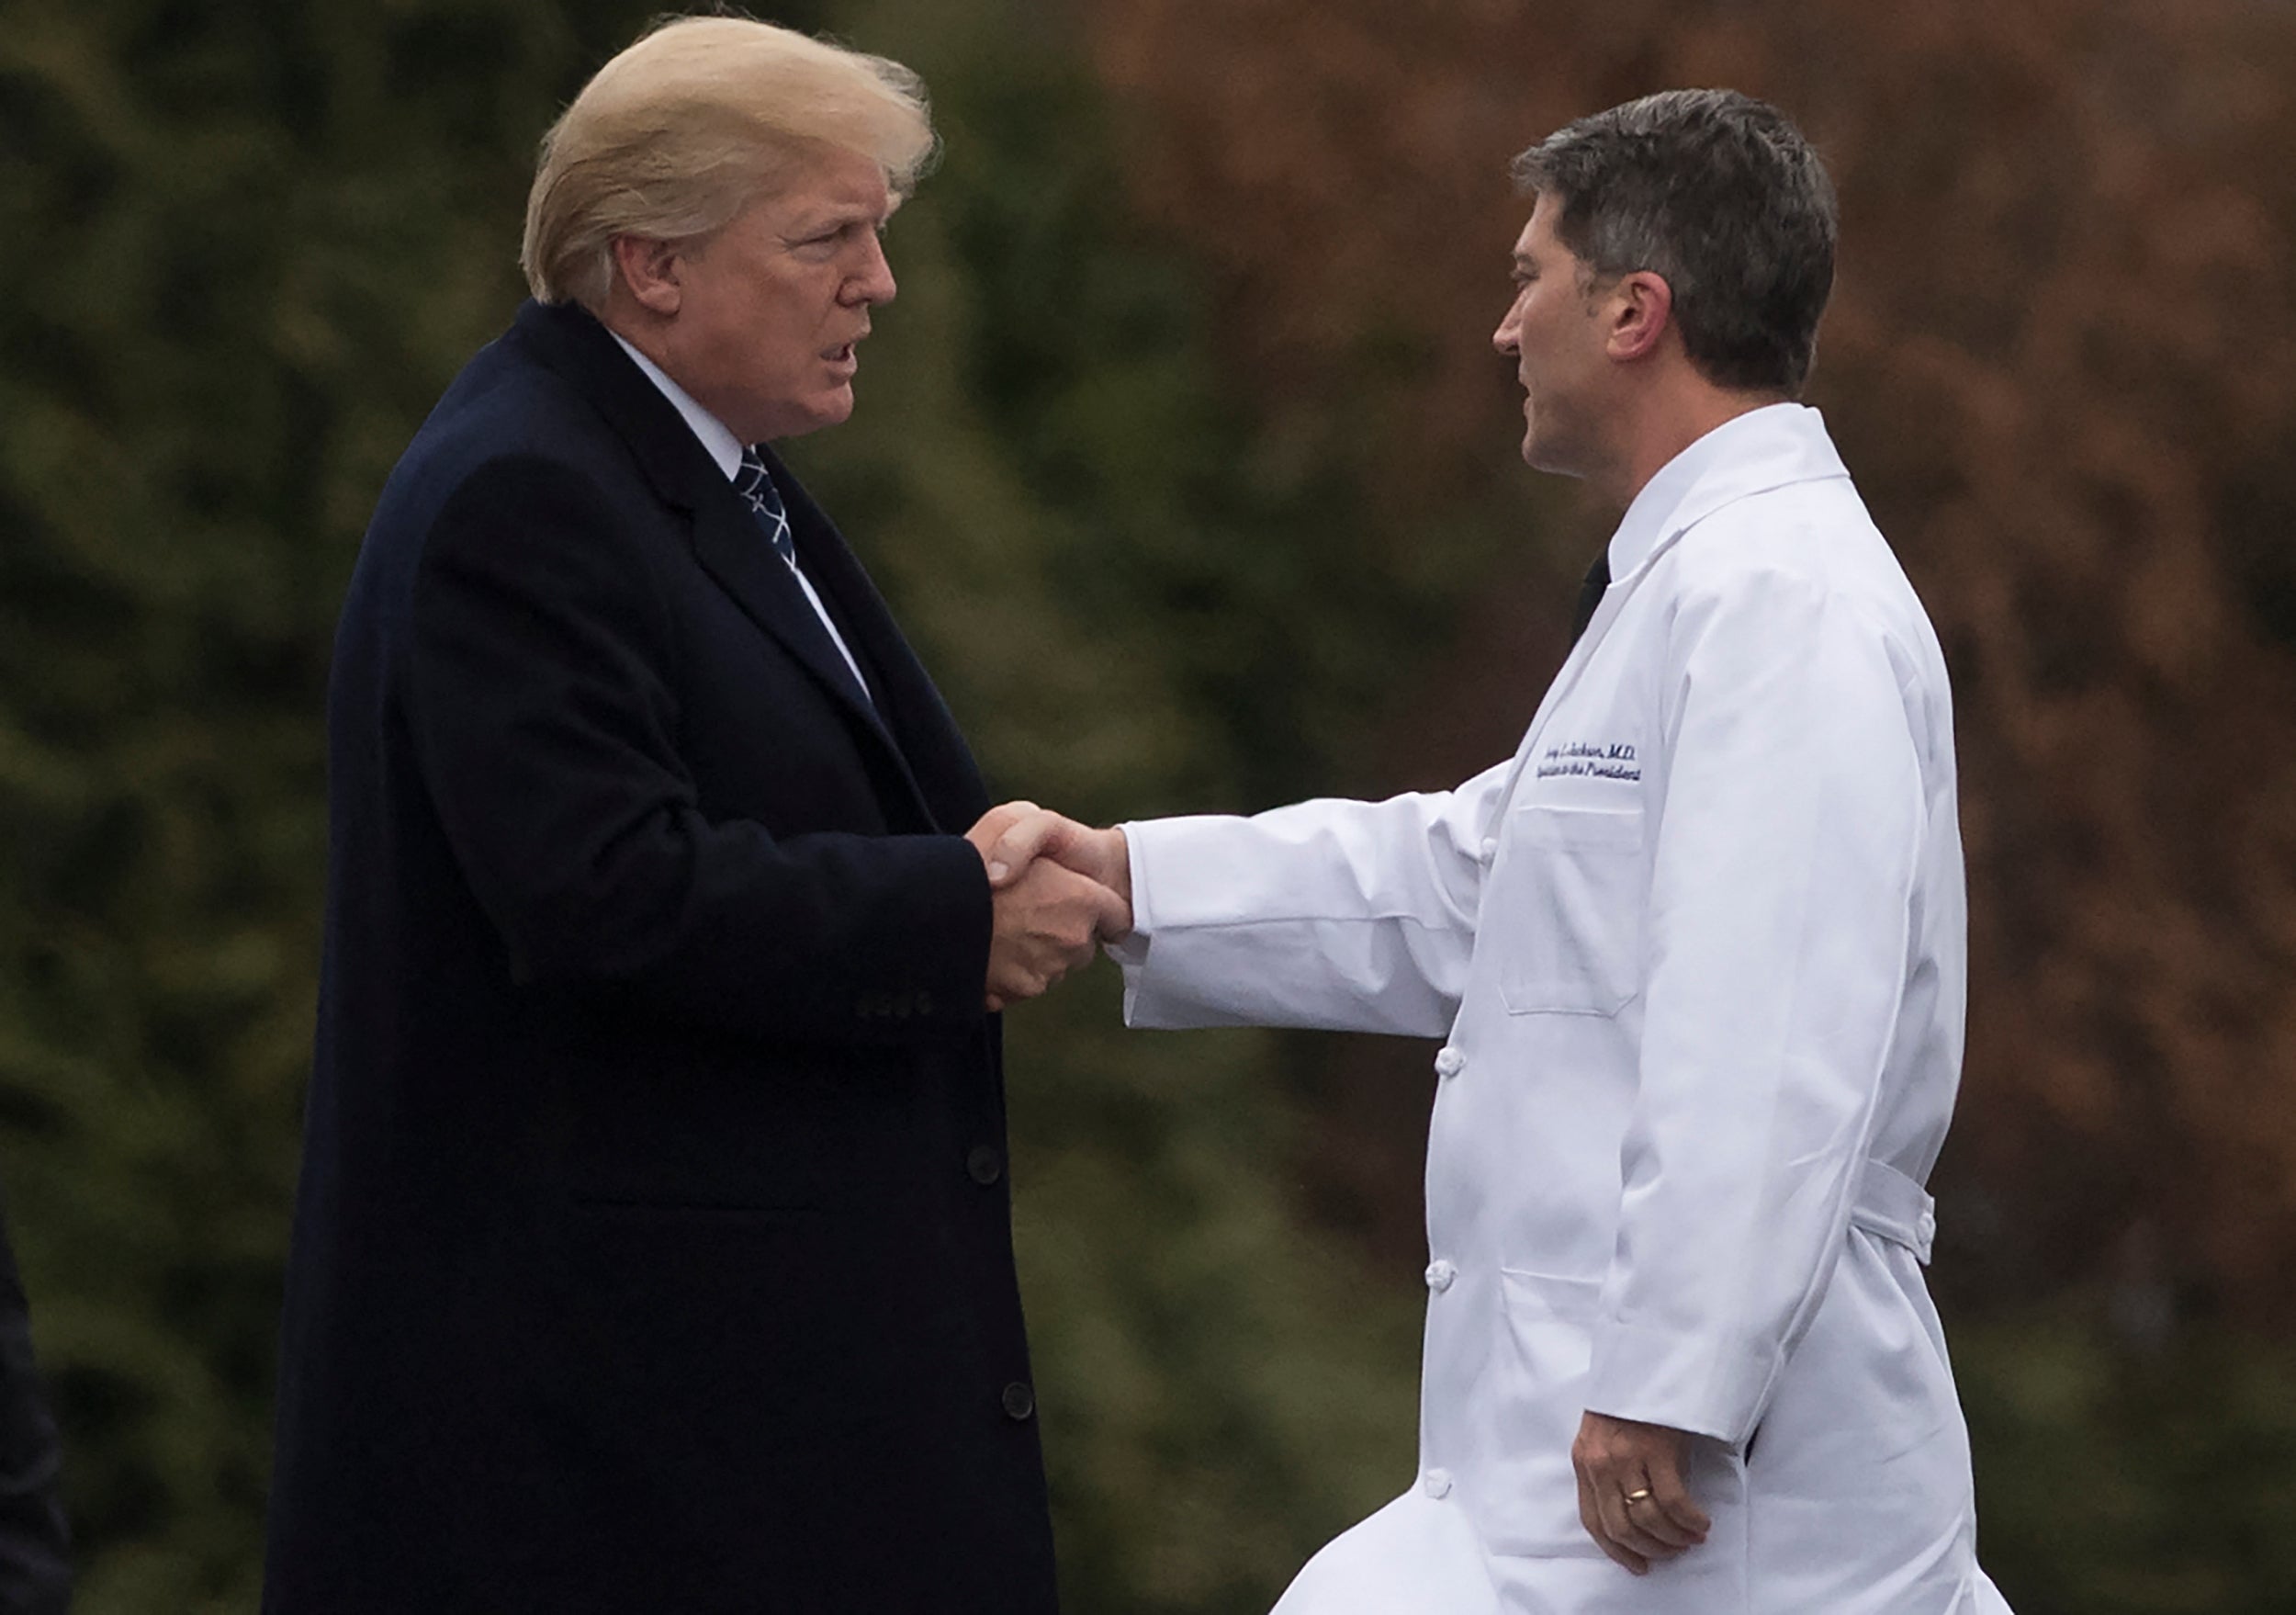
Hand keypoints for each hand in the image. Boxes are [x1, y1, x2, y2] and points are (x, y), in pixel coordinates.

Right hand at [966, 803, 1127, 1010]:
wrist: (928, 915)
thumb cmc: (971, 862)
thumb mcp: (1010, 820)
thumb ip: (1049, 841)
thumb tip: (1059, 870)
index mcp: (1080, 900)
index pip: (1115, 913)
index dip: (1097, 905)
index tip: (1078, 902)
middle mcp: (1072, 940)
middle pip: (1084, 942)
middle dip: (1064, 929)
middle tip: (1027, 910)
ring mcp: (1048, 971)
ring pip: (1056, 964)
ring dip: (1038, 950)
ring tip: (1003, 927)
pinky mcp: (1020, 993)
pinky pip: (1027, 982)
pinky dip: (1013, 970)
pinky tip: (991, 949)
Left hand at [1572, 1411, 1710, 1574]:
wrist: (1647, 1362)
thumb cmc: (1629, 1399)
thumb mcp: (1605, 1435)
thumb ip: (1608, 1469)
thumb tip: (1630, 1513)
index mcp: (1584, 1460)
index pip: (1593, 1520)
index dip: (1616, 1550)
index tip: (1637, 1565)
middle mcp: (1600, 1463)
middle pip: (1621, 1526)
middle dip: (1649, 1548)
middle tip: (1672, 1552)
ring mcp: (1627, 1457)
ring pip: (1648, 1519)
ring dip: (1673, 1538)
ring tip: (1691, 1538)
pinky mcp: (1657, 1451)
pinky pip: (1674, 1502)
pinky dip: (1689, 1520)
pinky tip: (1700, 1523)